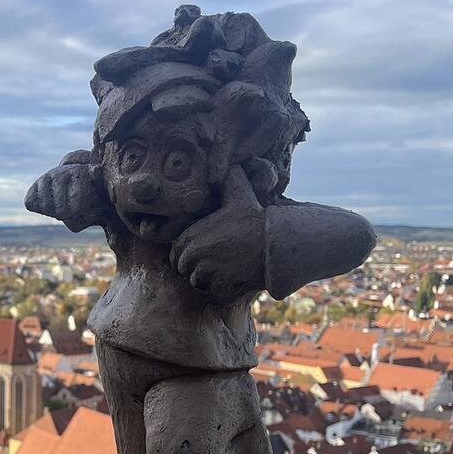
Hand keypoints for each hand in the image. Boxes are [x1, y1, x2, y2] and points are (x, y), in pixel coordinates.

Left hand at [169, 166, 264, 297]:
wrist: (277, 241)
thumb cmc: (255, 217)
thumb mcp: (238, 192)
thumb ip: (227, 177)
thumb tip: (226, 162)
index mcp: (192, 236)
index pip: (175, 252)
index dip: (186, 253)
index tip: (202, 251)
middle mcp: (194, 255)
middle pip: (183, 269)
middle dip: (193, 267)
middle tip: (212, 261)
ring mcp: (207, 271)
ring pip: (195, 282)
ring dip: (205, 278)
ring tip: (221, 269)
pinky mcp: (221, 286)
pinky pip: (211, 291)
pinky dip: (217, 287)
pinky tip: (230, 276)